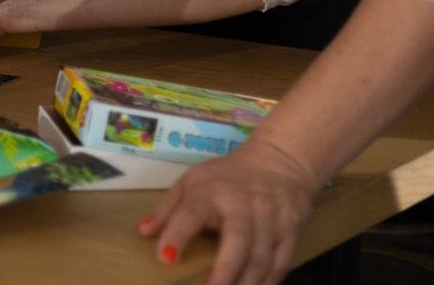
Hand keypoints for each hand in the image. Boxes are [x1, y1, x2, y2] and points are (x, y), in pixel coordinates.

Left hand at [139, 137, 320, 284]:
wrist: (280, 161)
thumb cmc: (227, 177)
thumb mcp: (192, 181)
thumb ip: (167, 208)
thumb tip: (141, 232)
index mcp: (212, 191)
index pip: (192, 212)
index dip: (178, 235)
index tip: (164, 258)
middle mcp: (244, 205)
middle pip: (238, 241)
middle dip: (224, 272)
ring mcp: (271, 218)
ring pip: (261, 257)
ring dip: (247, 284)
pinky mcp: (291, 230)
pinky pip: (281, 262)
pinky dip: (269, 281)